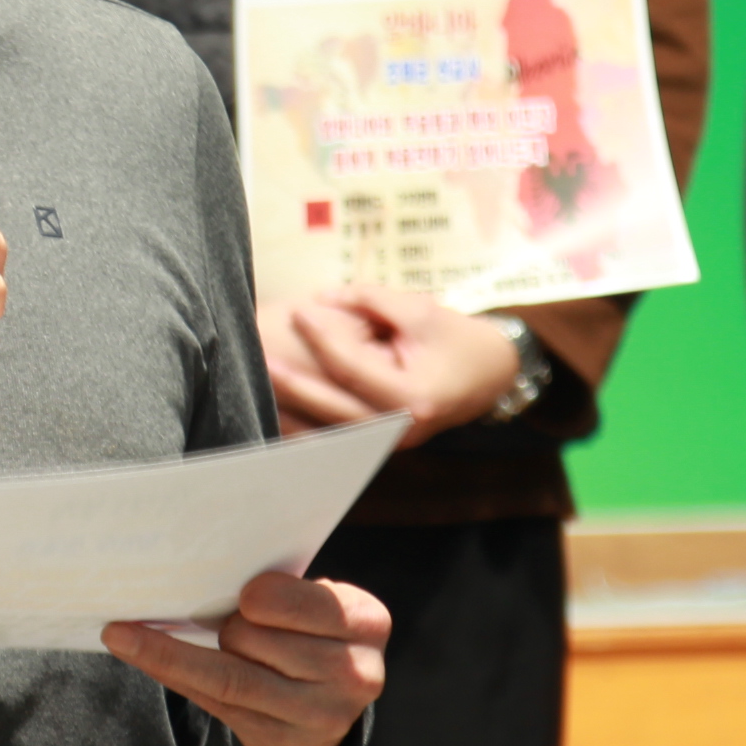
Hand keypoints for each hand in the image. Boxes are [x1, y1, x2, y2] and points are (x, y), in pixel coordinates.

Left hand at [104, 570, 390, 745]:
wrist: (331, 692)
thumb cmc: (311, 625)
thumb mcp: (316, 598)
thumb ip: (283, 590)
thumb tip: (201, 572)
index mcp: (366, 624)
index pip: (313, 606)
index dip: (271, 599)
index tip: (243, 594)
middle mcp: (353, 676)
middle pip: (260, 642)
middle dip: (225, 625)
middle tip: (202, 609)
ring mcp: (319, 718)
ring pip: (231, 680)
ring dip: (172, 654)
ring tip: (125, 635)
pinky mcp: (282, 744)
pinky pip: (217, 706)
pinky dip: (175, 677)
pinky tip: (141, 657)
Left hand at [262, 287, 520, 442]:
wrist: (490, 375)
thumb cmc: (456, 339)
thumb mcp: (420, 310)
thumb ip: (371, 301)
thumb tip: (322, 298)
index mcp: (414, 398)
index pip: (352, 368)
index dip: (321, 337)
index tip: (297, 310)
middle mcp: (400, 430)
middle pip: (331, 408)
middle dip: (291, 384)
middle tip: (258, 356)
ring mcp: (390, 445)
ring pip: (328, 435)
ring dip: (290, 414)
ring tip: (255, 390)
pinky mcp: (380, 446)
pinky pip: (335, 442)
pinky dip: (306, 431)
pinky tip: (275, 415)